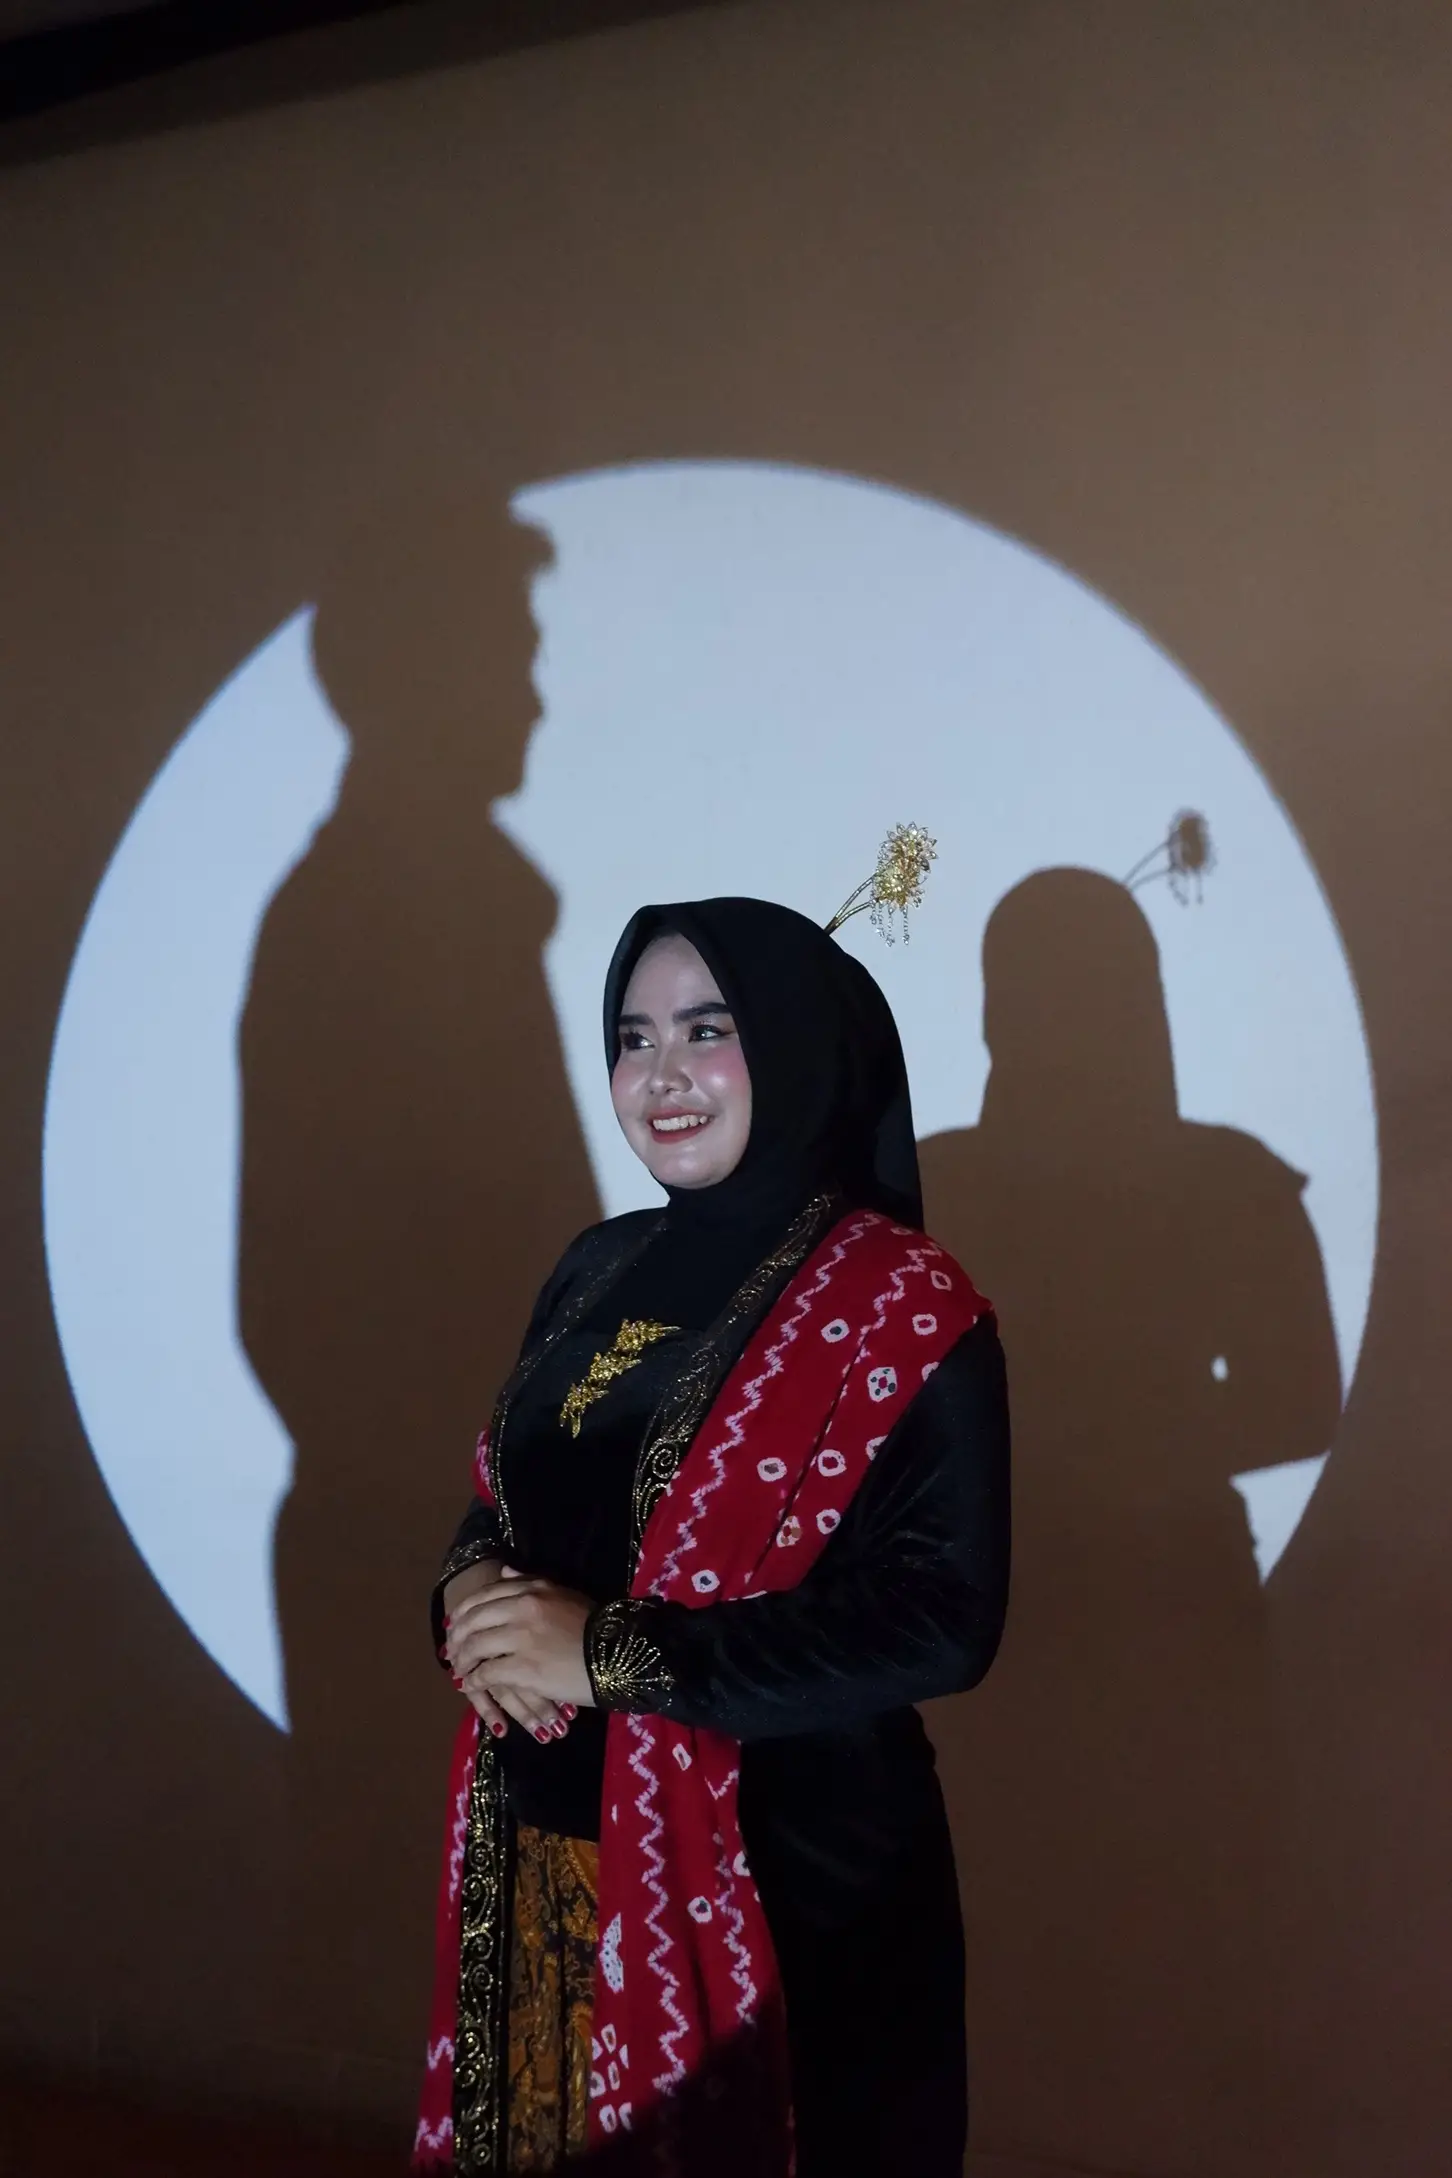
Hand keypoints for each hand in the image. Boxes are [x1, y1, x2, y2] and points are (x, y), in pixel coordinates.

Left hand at [442, 1561, 575, 1743]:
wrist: (615, 1655)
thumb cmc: (592, 1626)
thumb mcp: (563, 1594)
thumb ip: (531, 1582)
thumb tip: (505, 1570)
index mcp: (532, 1589)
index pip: (485, 1595)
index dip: (464, 1611)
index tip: (454, 1624)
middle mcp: (523, 1607)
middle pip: (474, 1618)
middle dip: (456, 1636)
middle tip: (449, 1651)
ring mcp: (522, 1637)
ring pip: (476, 1645)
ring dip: (462, 1659)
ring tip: (459, 1670)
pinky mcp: (524, 1667)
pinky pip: (487, 1673)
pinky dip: (473, 1680)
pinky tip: (470, 1686)